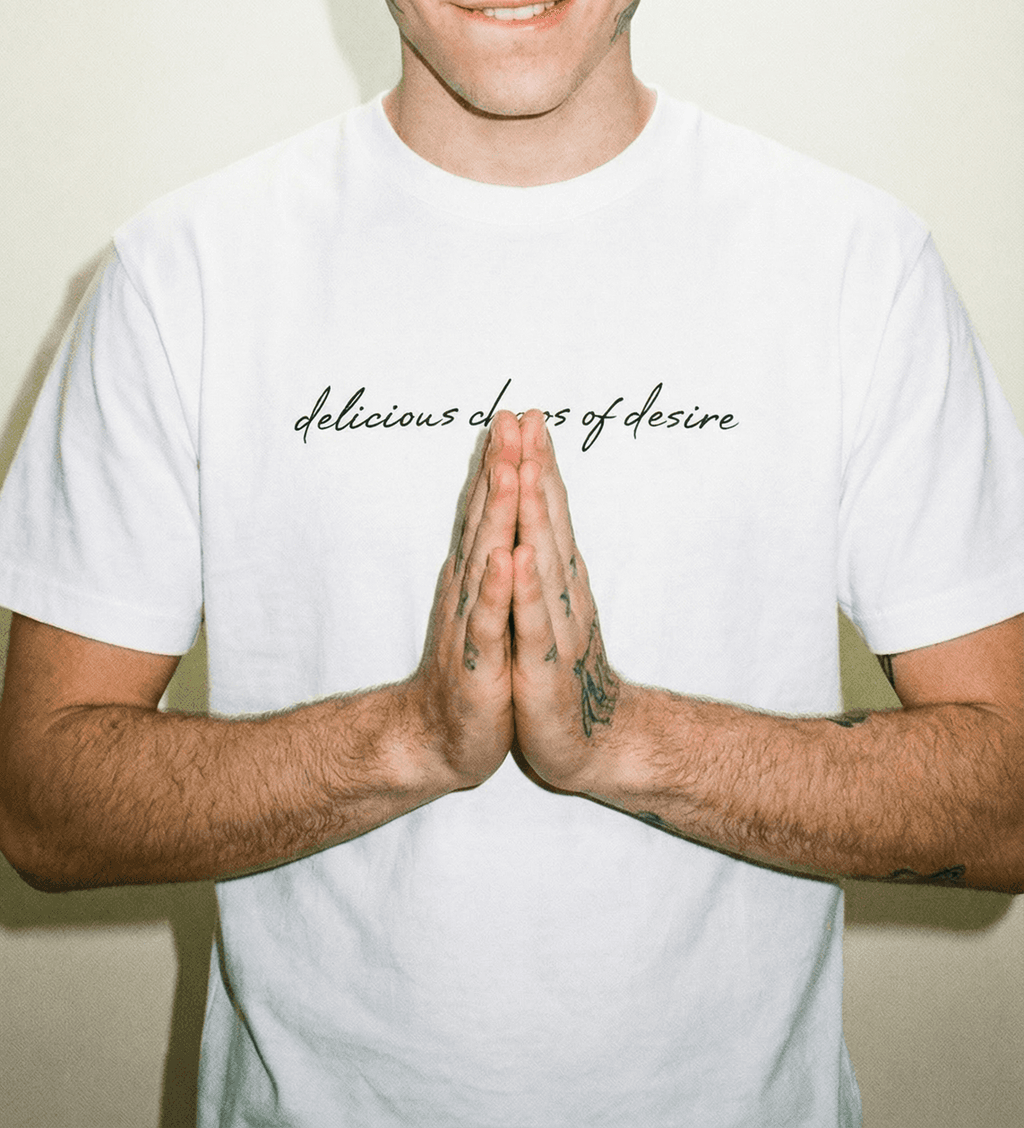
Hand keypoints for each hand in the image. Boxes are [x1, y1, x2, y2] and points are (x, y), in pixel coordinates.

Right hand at [406, 411, 519, 790]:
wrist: (442, 739)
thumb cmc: (473, 669)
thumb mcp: (486, 605)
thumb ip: (486, 554)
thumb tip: (492, 508)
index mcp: (479, 574)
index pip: (490, 508)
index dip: (503, 462)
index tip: (517, 415)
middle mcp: (471, 588)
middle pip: (486, 518)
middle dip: (500, 467)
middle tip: (510, 418)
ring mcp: (474, 623)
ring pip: (486, 558)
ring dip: (497, 513)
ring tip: (508, 468)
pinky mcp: (480, 663)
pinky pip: (490, 622)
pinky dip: (497, 589)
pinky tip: (505, 558)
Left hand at [511, 410, 624, 792]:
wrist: (593, 744)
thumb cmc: (563, 671)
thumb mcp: (551, 608)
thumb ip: (548, 560)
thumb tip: (542, 512)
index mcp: (558, 577)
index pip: (548, 510)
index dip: (539, 462)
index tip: (527, 415)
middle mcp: (563, 591)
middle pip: (548, 520)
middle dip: (537, 467)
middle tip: (528, 418)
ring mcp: (557, 626)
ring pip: (544, 559)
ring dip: (536, 512)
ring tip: (527, 467)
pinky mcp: (544, 666)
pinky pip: (533, 621)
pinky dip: (526, 588)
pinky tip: (519, 556)